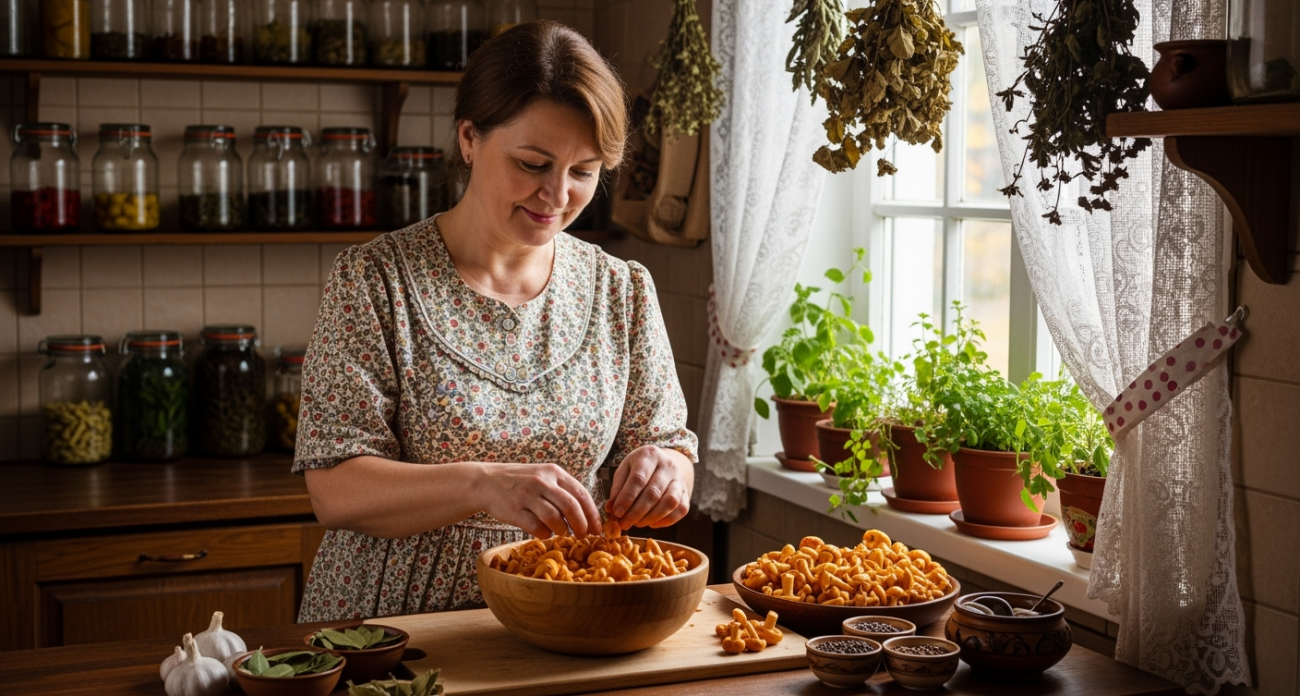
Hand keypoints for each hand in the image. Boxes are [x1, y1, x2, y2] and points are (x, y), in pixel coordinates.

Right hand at [478, 463, 603, 538]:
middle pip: (571, 507)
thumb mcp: (543, 476)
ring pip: (554, 518)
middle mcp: (542, 482)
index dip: (592, 513)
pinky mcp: (514, 510)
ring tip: (561, 533)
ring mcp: (527, 495)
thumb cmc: (520, 482)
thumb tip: (586, 514)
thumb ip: (563, 490)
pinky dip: (544, 534)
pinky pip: (536, 527)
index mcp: (553, 472)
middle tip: (583, 536)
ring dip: (562, 530)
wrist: (486, 481)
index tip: (597, 528)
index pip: (581, 493)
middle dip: (581, 525)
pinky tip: (544, 533)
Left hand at [606, 446, 691, 528]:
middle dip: (636, 512)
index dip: (627, 498)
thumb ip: (617, 489)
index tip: (616, 513)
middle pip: (653, 492)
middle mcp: (668, 465)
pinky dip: (664, 521)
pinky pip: (679, 510)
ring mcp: (680, 480)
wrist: (662, 465)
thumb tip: (611, 509)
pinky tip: (651, 523)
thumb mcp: (624, 471)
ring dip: (650, 518)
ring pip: (669, 502)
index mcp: (650, 455)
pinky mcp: (686, 494)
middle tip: (623, 524)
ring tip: (636, 524)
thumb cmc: (639, 469)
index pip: (638, 478)